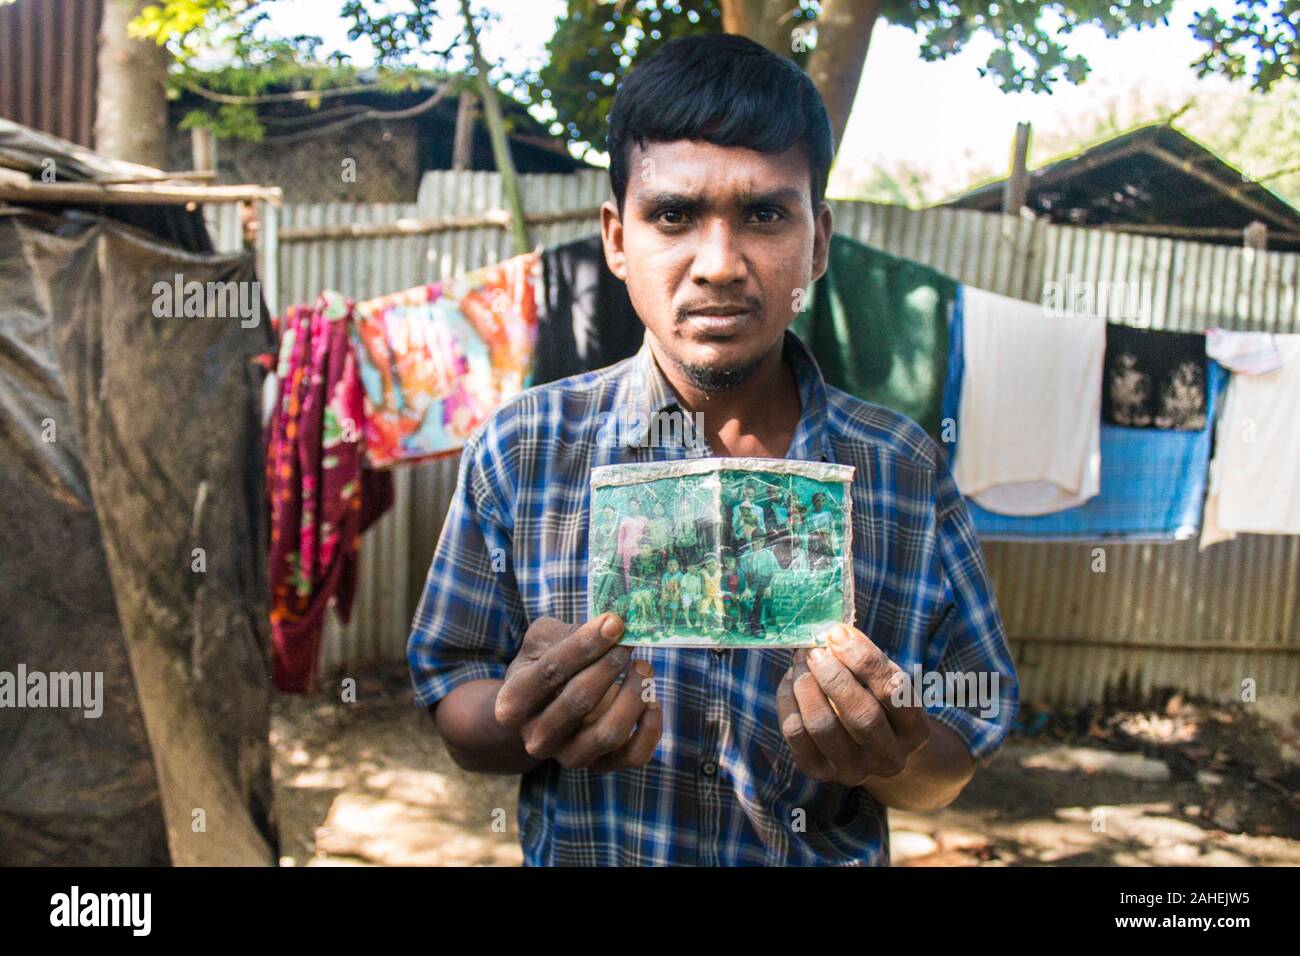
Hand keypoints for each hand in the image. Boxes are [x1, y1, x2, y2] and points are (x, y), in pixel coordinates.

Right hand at [494, 613, 661, 771]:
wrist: (542, 712)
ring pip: (609, 734)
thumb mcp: (541, 642)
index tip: (614, 622)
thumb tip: (611, 625)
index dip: (586, 645)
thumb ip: (567, 633)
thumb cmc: (544, 666)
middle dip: (609, 665)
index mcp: (513, 704)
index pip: (551, 672)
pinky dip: (650, 727)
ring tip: (642, 668)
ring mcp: (569, 757)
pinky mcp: (600, 766)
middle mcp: (537, 738)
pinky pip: (633, 755)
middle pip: (579, 701)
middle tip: (628, 642)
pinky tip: (651, 700)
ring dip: (633, 695)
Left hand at [776, 624, 929, 785]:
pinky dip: (788, 699)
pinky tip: (791, 680)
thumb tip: (833, 633)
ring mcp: (853, 770)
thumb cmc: (878, 701)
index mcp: (915, 730)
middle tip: (815, 650)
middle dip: (834, 676)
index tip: (839, 633)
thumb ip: (866, 661)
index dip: (864, 660)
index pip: (895, 693)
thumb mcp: (886, 681)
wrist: (870, 749)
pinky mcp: (819, 771)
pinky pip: (796, 733)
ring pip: (823, 726)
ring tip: (800, 660)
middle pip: (862, 715)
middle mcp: (889, 758)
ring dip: (806, 685)